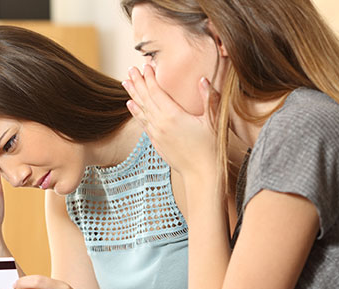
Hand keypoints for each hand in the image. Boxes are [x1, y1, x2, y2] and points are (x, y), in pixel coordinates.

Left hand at [122, 64, 219, 181]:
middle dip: (137, 82)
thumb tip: (203, 79)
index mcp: (173, 116)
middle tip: (130, 70)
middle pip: (145, 99)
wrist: (201, 173)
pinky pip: (142, 123)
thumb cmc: (210, 147)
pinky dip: (135, 112)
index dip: (150, 78)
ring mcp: (156, 134)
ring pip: (141, 110)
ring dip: (133, 95)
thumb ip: (208, 99)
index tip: (146, 66)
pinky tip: (130, 105)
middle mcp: (160, 124)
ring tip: (125, 82)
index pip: (157, 92)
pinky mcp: (156, 142)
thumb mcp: (213, 121)